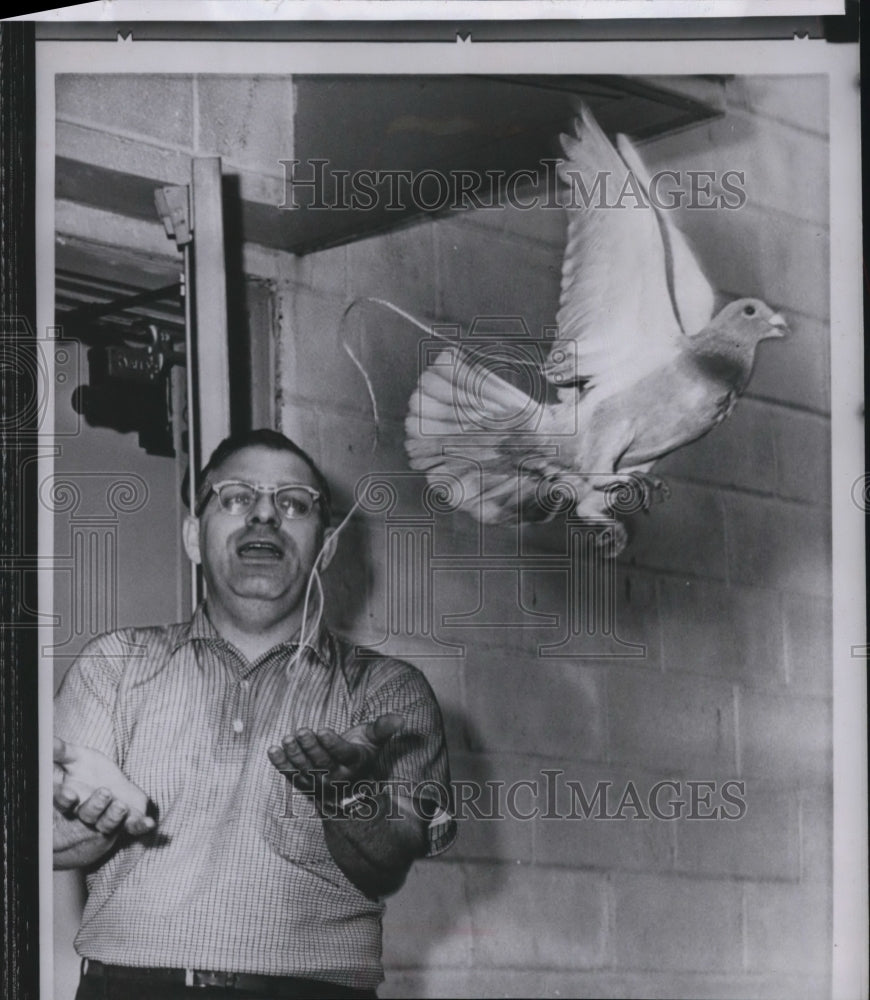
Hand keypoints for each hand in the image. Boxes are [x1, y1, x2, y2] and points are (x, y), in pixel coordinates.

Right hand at [53, 737, 155, 837]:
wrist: (111, 785)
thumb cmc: (88, 770)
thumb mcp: (76, 757)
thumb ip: (61, 751)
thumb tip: (47, 740)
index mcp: (71, 798)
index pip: (64, 802)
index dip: (65, 800)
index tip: (69, 793)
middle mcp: (87, 812)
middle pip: (88, 814)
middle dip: (95, 806)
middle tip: (104, 792)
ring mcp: (108, 818)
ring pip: (108, 823)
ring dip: (114, 816)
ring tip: (121, 805)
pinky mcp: (128, 821)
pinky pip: (134, 827)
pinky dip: (141, 826)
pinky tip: (149, 823)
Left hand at [267, 713, 404, 809]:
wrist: (347, 782)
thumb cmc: (359, 752)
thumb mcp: (372, 740)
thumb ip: (383, 728)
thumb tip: (400, 718)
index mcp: (354, 764)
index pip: (342, 755)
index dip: (331, 744)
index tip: (322, 730)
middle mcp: (336, 778)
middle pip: (322, 763)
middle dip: (310, 747)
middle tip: (301, 731)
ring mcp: (318, 783)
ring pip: (305, 770)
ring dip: (294, 755)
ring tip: (287, 739)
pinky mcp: (303, 784)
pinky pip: (290, 775)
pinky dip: (281, 764)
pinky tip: (272, 750)